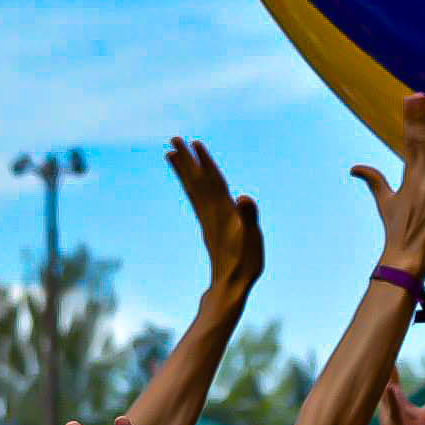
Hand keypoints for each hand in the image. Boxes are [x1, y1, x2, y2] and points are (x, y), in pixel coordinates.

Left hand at [167, 137, 264, 292]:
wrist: (230, 285)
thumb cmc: (246, 263)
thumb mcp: (253, 239)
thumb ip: (249, 216)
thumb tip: (243, 196)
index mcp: (222, 211)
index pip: (211, 180)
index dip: (204, 161)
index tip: (193, 142)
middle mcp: (210, 213)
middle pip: (195, 180)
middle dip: (186, 159)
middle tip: (173, 138)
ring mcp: (207, 220)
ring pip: (191, 189)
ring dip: (182, 171)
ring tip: (170, 154)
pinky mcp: (208, 227)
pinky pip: (195, 201)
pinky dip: (189, 187)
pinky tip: (188, 185)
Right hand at [351, 94, 424, 278]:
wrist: (403, 260)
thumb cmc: (397, 232)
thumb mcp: (385, 203)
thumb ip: (373, 180)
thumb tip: (354, 167)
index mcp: (408, 177)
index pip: (409, 141)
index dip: (410, 119)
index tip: (409, 98)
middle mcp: (421, 181)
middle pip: (421, 144)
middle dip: (419, 119)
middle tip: (418, 94)